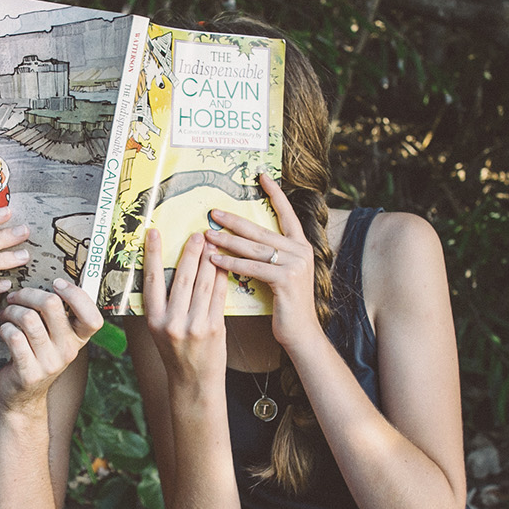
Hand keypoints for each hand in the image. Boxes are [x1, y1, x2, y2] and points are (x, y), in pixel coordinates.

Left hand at [0, 277, 103, 411]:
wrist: (21, 398)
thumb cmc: (35, 356)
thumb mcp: (55, 337)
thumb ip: (58, 314)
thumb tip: (53, 278)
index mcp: (79, 339)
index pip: (93, 317)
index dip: (76, 294)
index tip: (57, 283)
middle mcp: (68, 351)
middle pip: (52, 304)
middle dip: (28, 294)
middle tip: (16, 297)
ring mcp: (49, 363)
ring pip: (28, 318)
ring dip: (11, 310)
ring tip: (7, 313)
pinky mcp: (28, 372)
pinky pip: (13, 336)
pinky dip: (4, 327)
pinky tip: (4, 330)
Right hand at [141, 227, 227, 383]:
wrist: (194, 382)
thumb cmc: (176, 353)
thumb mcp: (160, 329)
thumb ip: (165, 303)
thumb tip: (172, 268)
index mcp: (153, 320)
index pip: (151, 280)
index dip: (152, 255)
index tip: (154, 233)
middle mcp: (171, 322)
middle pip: (181, 278)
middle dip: (190, 253)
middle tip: (197, 234)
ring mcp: (194, 325)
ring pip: (203, 284)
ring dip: (209, 261)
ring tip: (213, 243)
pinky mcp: (214, 328)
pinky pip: (219, 296)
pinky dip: (222, 277)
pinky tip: (225, 264)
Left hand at [204, 173, 324, 351]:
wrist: (301, 333)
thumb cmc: (286, 304)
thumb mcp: (281, 274)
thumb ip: (270, 256)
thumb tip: (243, 240)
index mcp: (301, 246)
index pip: (287, 214)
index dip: (275, 194)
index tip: (262, 175)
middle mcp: (301, 250)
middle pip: (262, 230)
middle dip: (235, 221)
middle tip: (213, 212)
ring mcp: (295, 264)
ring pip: (254, 248)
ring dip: (227, 241)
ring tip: (207, 235)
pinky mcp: (286, 279)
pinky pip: (252, 268)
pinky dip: (231, 263)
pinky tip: (214, 260)